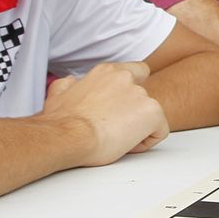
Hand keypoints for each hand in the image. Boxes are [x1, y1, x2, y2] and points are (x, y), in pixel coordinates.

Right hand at [43, 61, 168, 165]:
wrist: (67, 136)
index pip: (137, 71)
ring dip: (137, 128)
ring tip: (115, 139)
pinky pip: (159, 131)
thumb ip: (70, 84)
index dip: (133, 92)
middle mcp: (126, 78)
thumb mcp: (59, 93)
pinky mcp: (152, 113)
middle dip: (131, 114)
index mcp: (107, 72)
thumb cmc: (62, 122)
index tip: (123, 107)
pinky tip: (127, 146)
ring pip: (150, 115)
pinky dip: (147, 141)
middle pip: (142, 98)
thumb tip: (71, 83)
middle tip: (113, 129)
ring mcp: (141, 95)